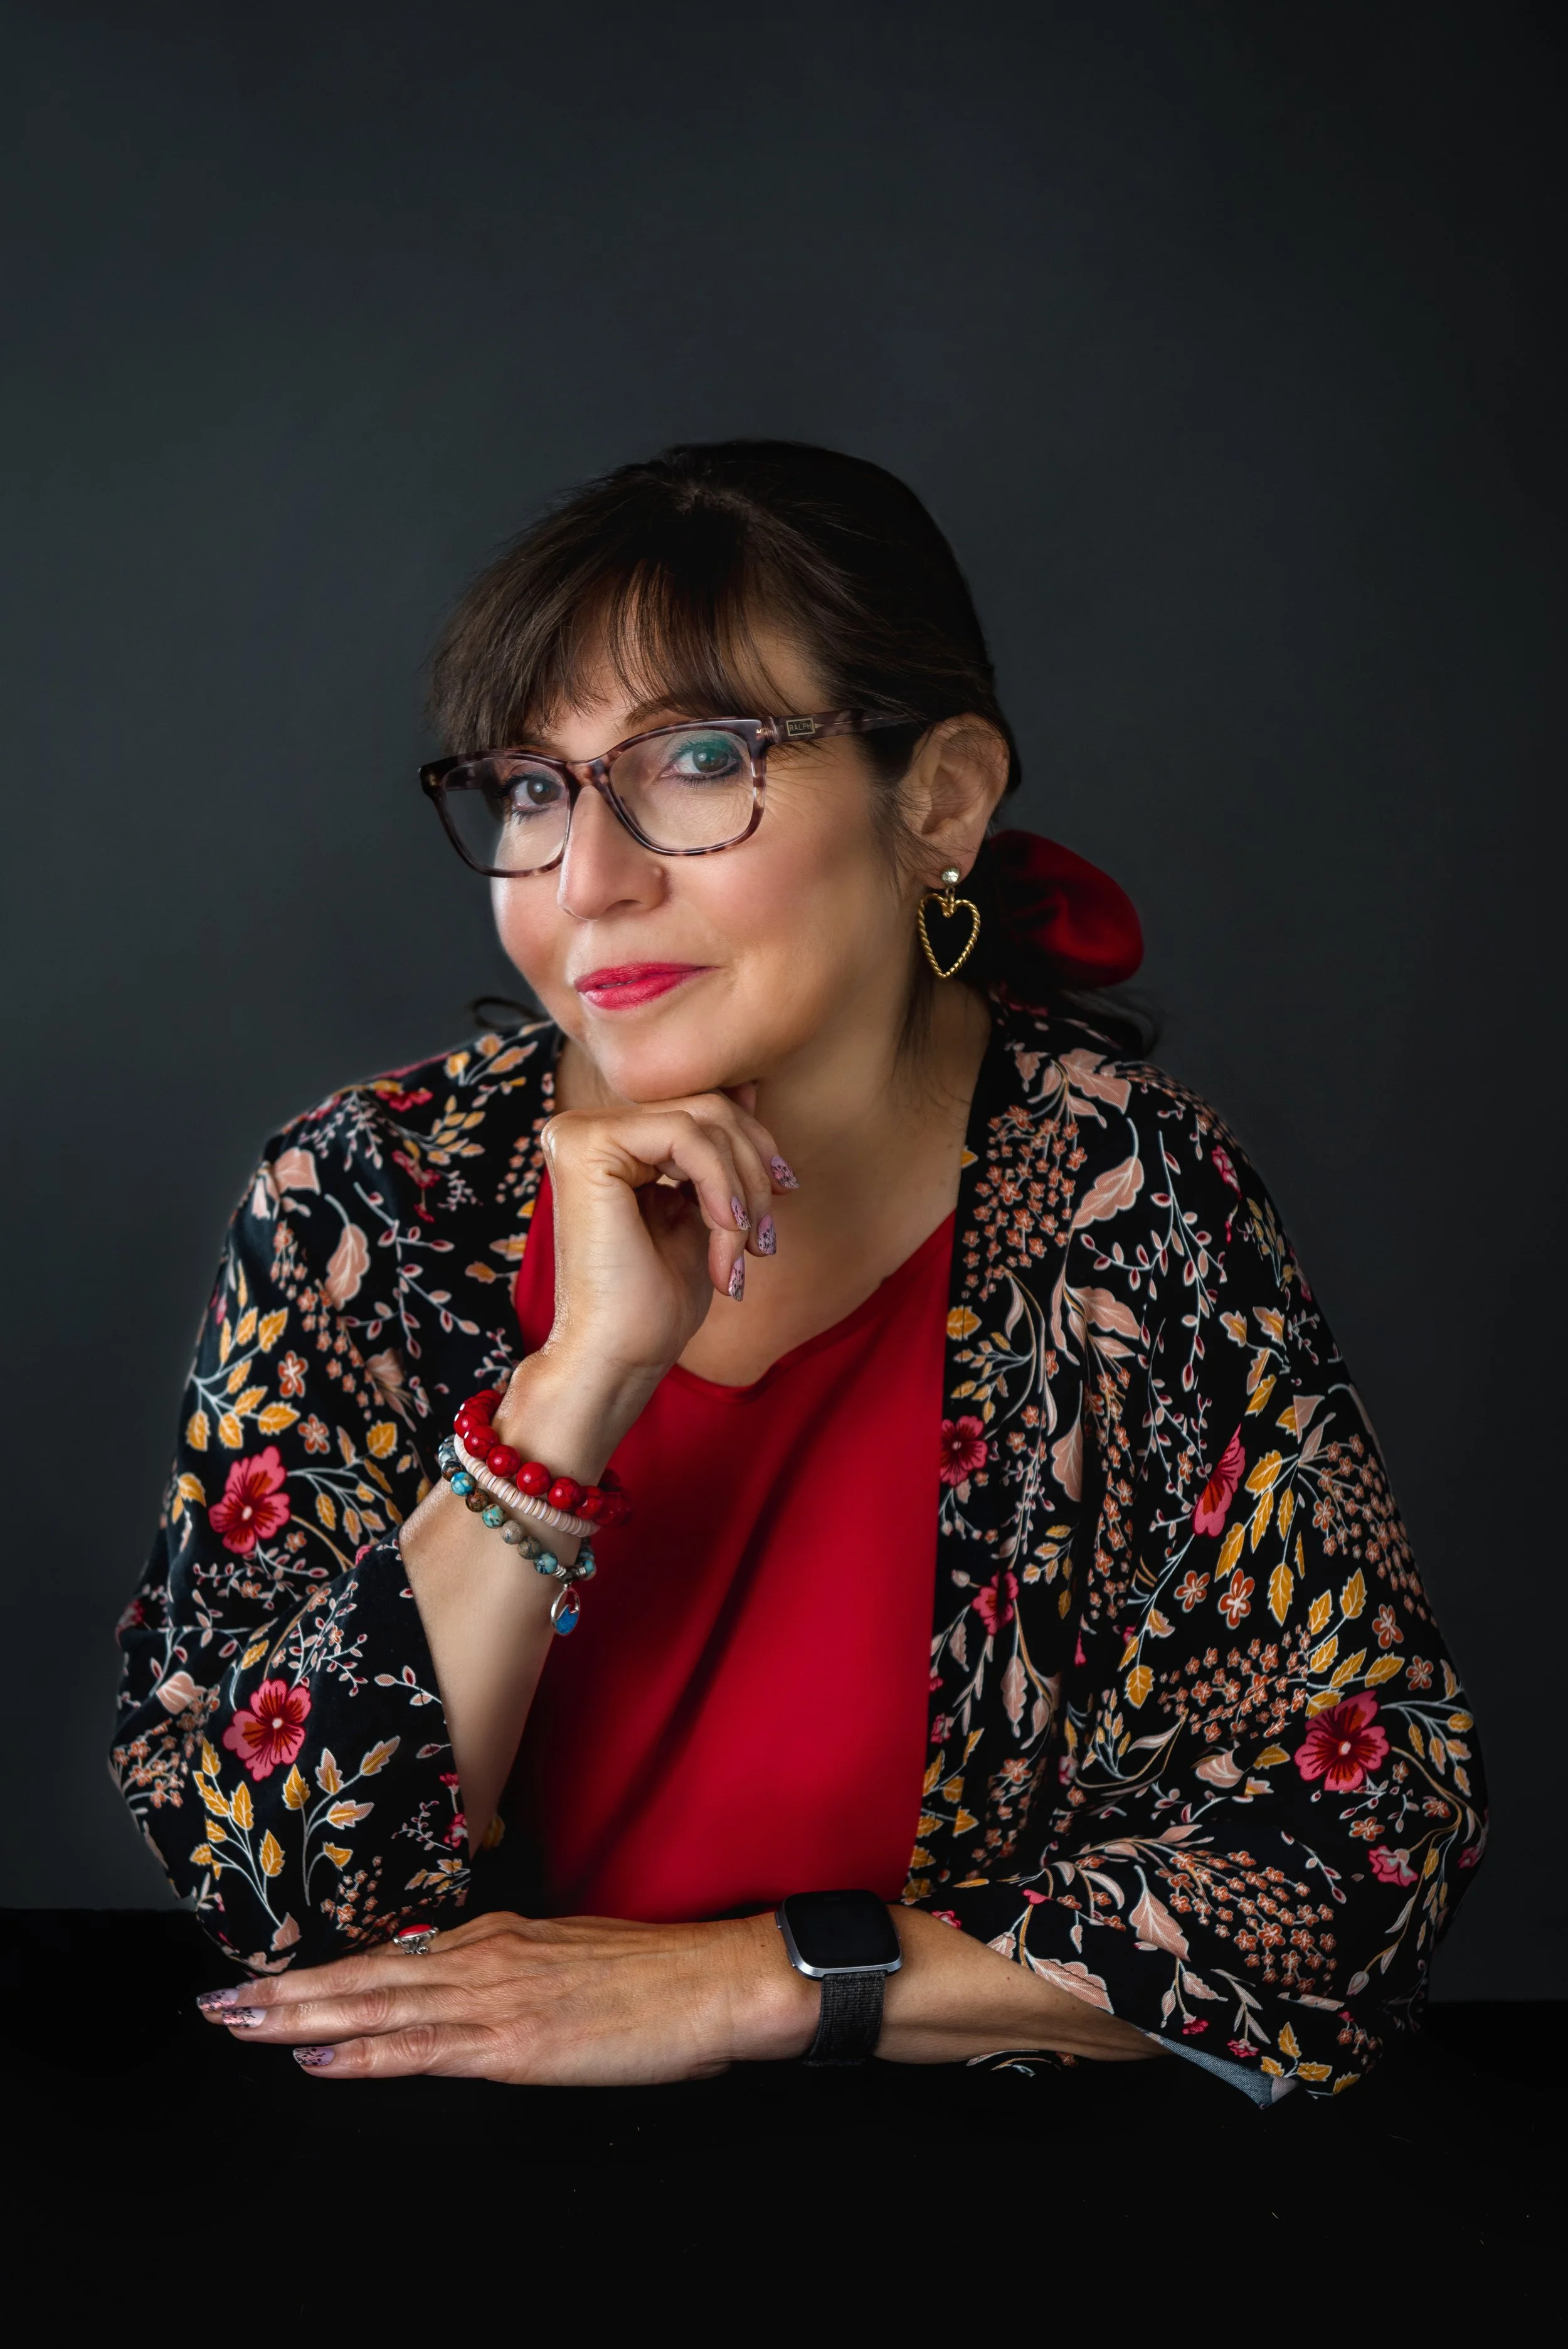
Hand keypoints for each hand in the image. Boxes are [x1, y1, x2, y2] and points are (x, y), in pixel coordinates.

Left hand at [195, 1909, 816, 2083]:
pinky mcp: (514, 2042)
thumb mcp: (568, 1954)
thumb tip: (462, 1981)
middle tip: (216, 2000)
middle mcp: (483, 1956)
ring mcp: (495, 1997)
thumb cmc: (655, 1976)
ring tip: (239, 2021)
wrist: (715, 1982)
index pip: (389, 1954)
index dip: (323, 1968)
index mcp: (496, 1937)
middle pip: (364, 1974)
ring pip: (376, 2004)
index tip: (265, 1978)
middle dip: (285, 1990)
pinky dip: (363, 2053)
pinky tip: (319, 2059)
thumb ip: (509, 1967)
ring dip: (300, 2015)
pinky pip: (422, 2049)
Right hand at [511, 1088, 792, 1422]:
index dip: (754, 1145)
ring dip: (744, 1190)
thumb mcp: (705, 1209)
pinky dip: (722, 1189)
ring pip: (704, 1120)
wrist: (619, 1357)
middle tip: (766, 1237)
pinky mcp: (586, 1144)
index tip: (786, 1192)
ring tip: (743, 1250)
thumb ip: (717, 1148)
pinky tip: (726, 1236)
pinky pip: (687, 1137)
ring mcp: (579, 1131)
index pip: (702, 1107)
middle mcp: (584, 1126)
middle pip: (707, 1106)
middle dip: (755, 1171)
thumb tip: (748, 1084)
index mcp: (608, 1140)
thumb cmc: (656, 1299)